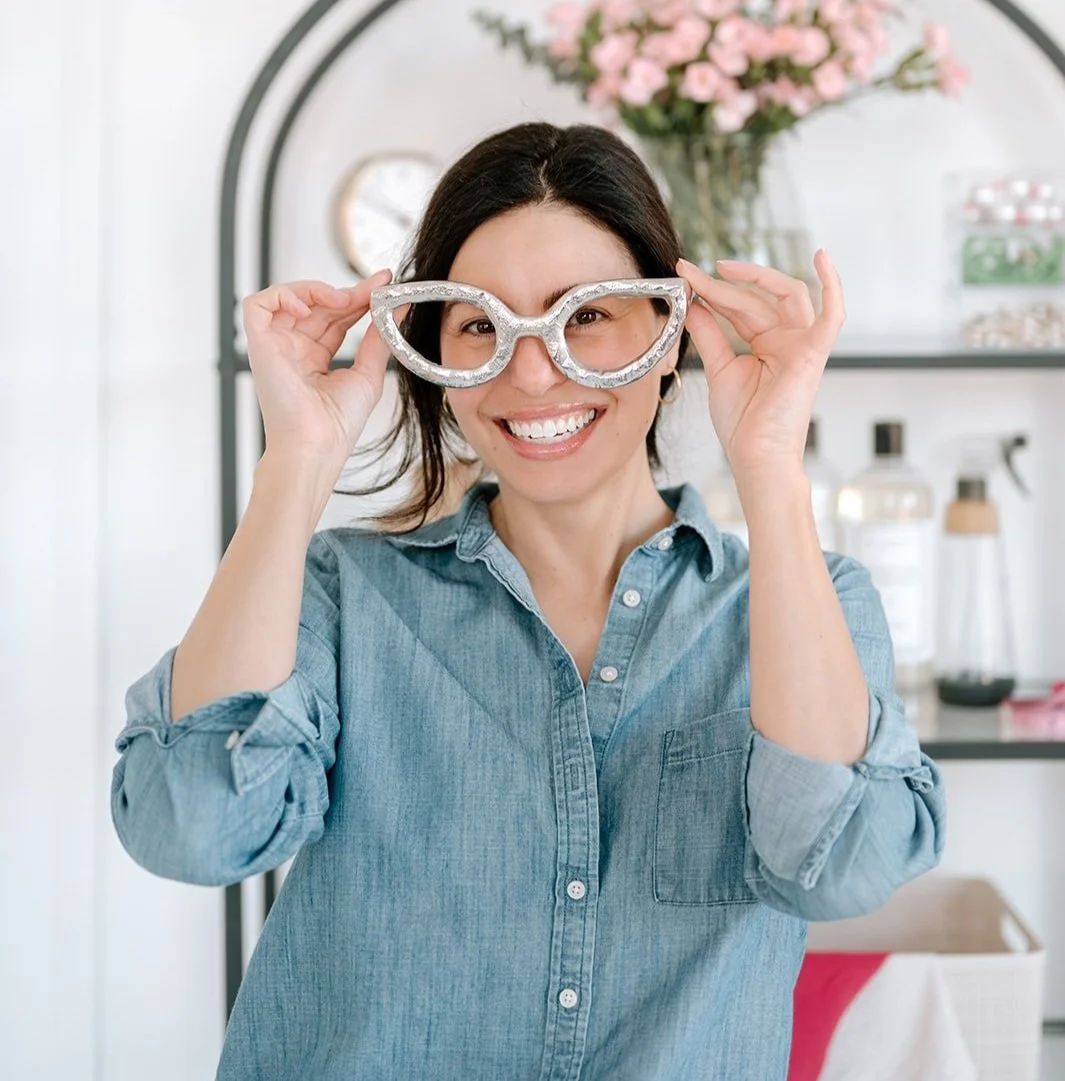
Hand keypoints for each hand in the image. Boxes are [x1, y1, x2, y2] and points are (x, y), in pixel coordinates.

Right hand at [241, 269, 393, 469]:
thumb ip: (380, 336)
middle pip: (317, 305)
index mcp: (315, 359)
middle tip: (376, 287)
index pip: (335, 317)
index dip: (358, 298)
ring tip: (345, 299)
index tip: (384, 283)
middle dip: (348, 291)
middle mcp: (293, 350)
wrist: (317, 443)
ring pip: (288, 298)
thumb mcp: (368, 373)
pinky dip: (283, 297)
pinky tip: (309, 308)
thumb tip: (398, 306)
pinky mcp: (259, 345)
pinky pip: (258, 305)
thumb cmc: (338, 422)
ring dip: (318, 290)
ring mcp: (275, 346)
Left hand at [675, 250, 844, 481]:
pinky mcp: (814, 354)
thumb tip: (693, 303)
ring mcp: (803, 345)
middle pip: (760, 298)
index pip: (742, 307)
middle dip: (725, 285)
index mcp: (767, 345)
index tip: (685, 275)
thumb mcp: (718, 369)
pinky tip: (822, 257)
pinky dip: (833, 286)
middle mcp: (788, 340)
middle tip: (693, 272)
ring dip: (753, 279)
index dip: (714, 291)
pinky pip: (833, 314)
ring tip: (719, 270)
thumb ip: (709, 334)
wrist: (754, 455)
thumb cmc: (742, 423)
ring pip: (785, 296)